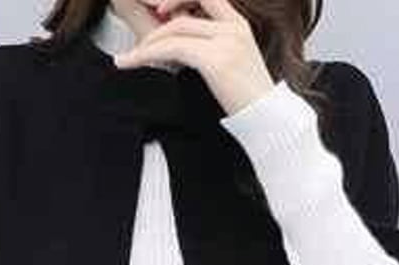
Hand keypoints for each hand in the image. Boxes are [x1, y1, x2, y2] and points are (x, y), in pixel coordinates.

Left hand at [113, 0, 275, 115]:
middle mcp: (233, 27)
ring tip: (128, 58)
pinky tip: (133, 62)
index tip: (160, 10)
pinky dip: (148, 54)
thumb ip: (212, 47)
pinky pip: (173, 49)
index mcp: (239, 25)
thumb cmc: (249, 99)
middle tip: (140, 29)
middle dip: (159, 11)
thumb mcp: (233, 64)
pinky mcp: (216, 60)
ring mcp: (226, 41)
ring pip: (175, 30)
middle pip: (186, 6)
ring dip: (147, 43)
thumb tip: (180, 47)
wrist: (270, 120)